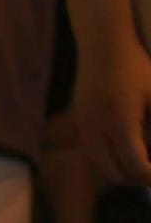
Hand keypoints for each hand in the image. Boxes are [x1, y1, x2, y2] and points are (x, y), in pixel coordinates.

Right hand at [70, 40, 150, 185]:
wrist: (102, 44)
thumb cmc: (136, 68)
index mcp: (120, 123)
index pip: (136, 167)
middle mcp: (96, 129)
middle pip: (116, 173)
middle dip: (140, 178)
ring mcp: (84, 126)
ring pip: (101, 166)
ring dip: (123, 171)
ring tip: (143, 159)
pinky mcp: (79, 121)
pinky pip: (93, 152)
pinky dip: (110, 160)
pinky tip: (126, 147)